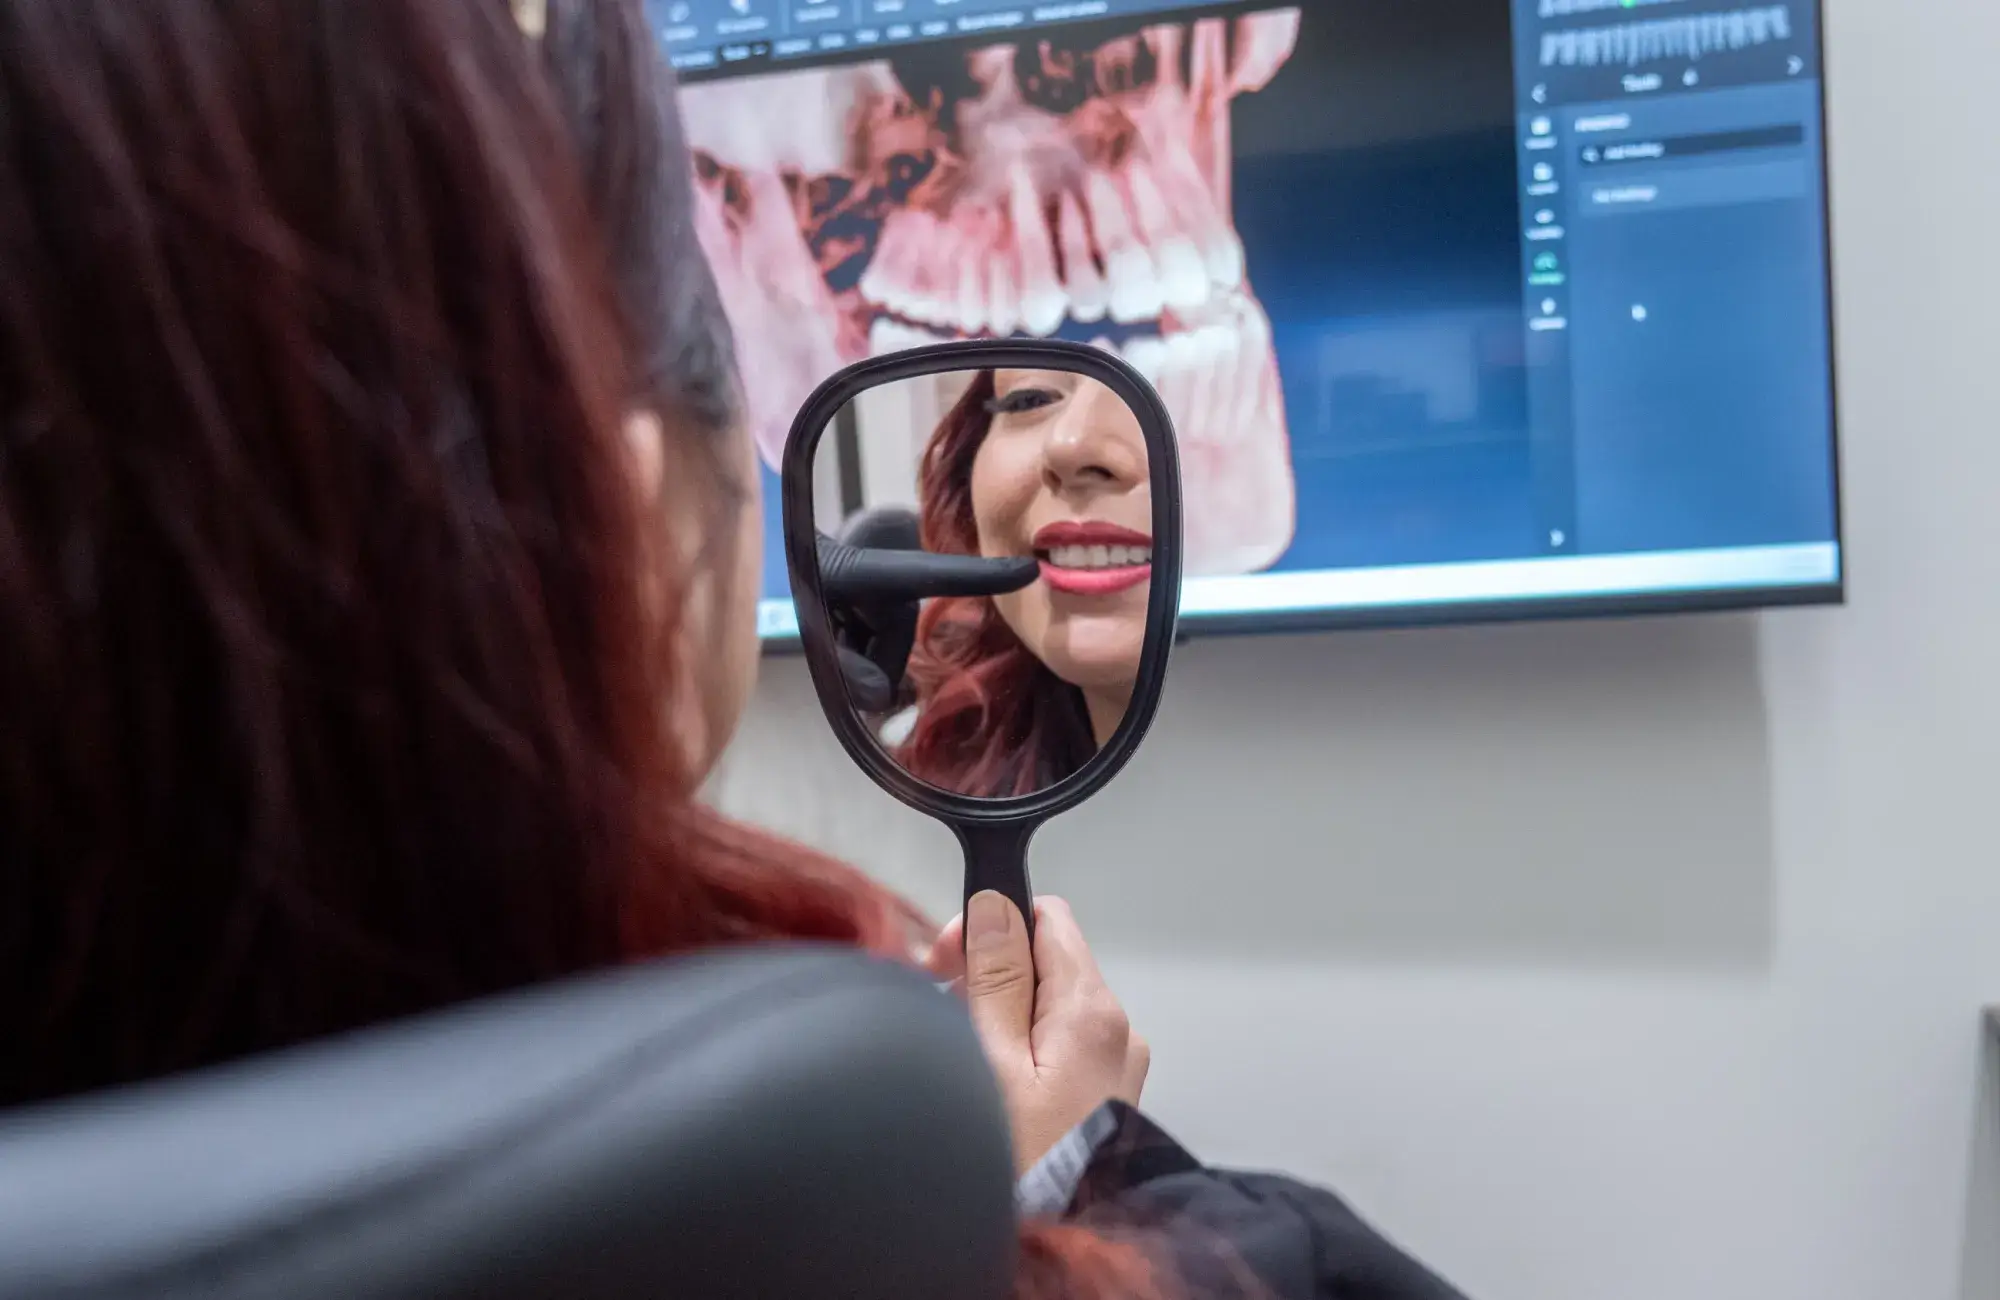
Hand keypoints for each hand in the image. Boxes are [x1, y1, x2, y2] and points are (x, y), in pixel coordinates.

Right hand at [928, 892, 1148, 1174]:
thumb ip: (996, 977)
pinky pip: (1058, 1049)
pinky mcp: (1104, 1098)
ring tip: (962, 1058)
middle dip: (987, 974)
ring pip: (1046, 1007)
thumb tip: (995, 905)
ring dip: (999, 1016)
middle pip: (1045, 960)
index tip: (947, 957)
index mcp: (1092, 1012)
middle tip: (941, 1009)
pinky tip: (989, 1085)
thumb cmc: (1028, 1169)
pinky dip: (1020, 1052)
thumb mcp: (991, 1062)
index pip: (1046, 917)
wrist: (1063, 1244)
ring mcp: (1114, 1068)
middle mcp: (1117, 1033)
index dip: (989, 924)